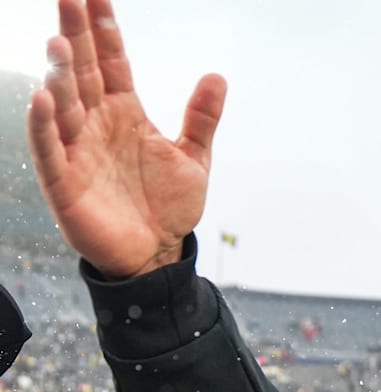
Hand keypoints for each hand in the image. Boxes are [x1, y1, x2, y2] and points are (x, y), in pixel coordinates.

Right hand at [27, 0, 226, 277]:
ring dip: (61, 75)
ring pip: (65, 104)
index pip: (112, 61)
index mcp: (125, 113)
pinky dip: (44, 125)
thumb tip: (217, 76)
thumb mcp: (194, 158)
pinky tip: (43, 98)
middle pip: (83, 71)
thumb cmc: (169, 205)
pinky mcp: (65, 181)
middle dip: (76, 35)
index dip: (105, 29)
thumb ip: (202, 118)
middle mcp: (96, 123)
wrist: (158, 253)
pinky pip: (50, 149)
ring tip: (60, 43)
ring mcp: (78, 149)